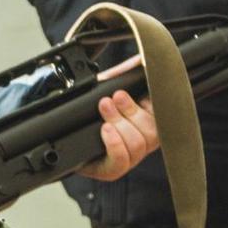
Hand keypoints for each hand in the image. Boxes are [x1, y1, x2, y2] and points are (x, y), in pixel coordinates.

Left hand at [78, 57, 158, 180]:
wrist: (63, 137)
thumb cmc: (91, 112)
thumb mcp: (108, 87)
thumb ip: (125, 73)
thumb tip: (143, 56)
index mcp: (147, 121)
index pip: (165, 115)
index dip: (156, 103)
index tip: (142, 90)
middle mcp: (142, 141)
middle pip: (153, 131)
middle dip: (132, 111)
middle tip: (114, 97)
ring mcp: (128, 158)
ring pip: (139, 144)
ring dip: (120, 123)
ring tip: (104, 108)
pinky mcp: (111, 171)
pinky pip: (122, 161)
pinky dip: (115, 143)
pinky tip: (105, 129)